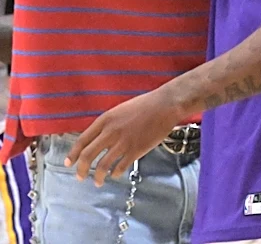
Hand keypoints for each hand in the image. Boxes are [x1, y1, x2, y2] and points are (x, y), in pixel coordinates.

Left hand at [64, 89, 179, 185]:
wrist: (166, 105)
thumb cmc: (145, 105)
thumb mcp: (120, 110)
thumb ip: (108, 124)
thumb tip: (98, 140)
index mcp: (106, 120)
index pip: (82, 140)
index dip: (73, 154)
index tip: (69, 163)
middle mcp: (111, 132)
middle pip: (88, 156)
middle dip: (81, 170)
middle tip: (80, 177)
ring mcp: (123, 142)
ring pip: (102, 166)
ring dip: (98, 177)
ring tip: (98, 182)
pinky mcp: (136, 151)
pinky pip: (120, 168)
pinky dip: (115, 174)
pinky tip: (115, 174)